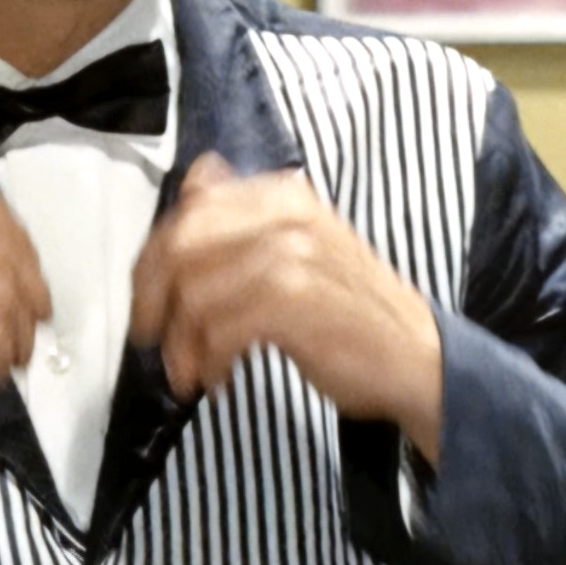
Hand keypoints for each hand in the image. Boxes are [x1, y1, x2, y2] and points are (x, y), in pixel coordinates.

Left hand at [130, 153, 442, 463]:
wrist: (418, 360)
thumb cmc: (348, 311)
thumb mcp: (297, 248)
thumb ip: (244, 218)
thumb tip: (190, 183)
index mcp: (282, 193)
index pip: (189, 208)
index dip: (153, 258)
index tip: (147, 300)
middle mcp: (286, 212)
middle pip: (181, 244)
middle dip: (152, 298)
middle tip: (152, 340)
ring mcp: (291, 254)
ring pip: (194, 292)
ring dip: (181, 344)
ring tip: (190, 373)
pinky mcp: (295, 301)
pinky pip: (218, 329)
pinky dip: (206, 362)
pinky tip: (217, 381)